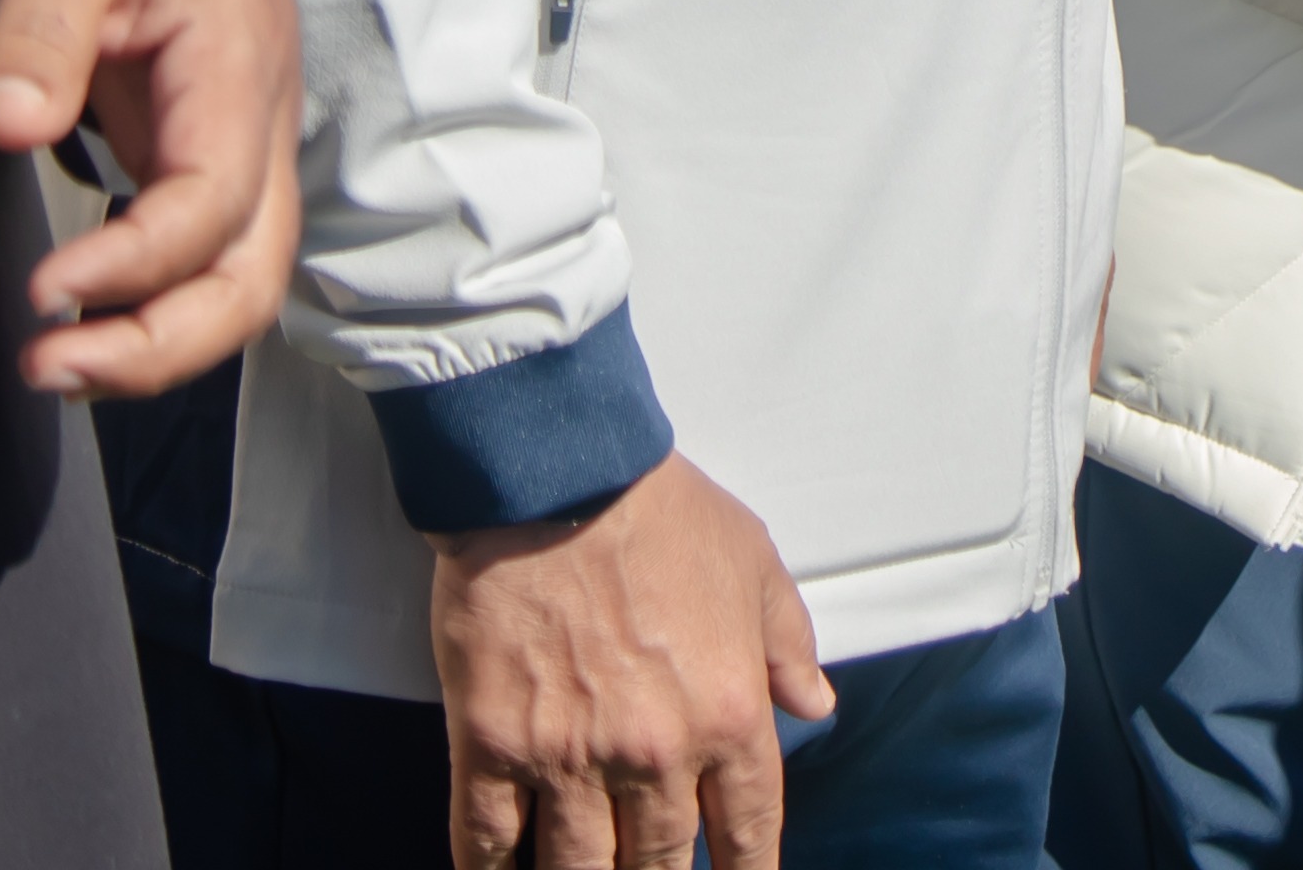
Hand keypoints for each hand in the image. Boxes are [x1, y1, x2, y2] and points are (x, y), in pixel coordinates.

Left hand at [0, 0, 297, 399]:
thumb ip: (37, 26)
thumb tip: (8, 125)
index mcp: (236, 66)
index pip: (212, 205)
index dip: (134, 266)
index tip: (43, 290)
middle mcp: (258, 122)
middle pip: (250, 279)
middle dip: (159, 347)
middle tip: (47, 369)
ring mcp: (240, 144)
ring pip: (238, 284)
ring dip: (158, 345)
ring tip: (56, 366)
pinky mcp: (205, 154)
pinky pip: (204, 260)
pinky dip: (154, 310)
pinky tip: (81, 321)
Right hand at [431, 447, 829, 869]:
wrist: (553, 472)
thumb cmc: (656, 507)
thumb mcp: (755, 564)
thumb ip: (789, 644)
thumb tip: (816, 706)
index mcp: (728, 715)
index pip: (749, 830)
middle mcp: (655, 754)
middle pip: (662, 865)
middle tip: (652, 869)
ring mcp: (569, 758)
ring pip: (580, 869)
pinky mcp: (492, 745)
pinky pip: (487, 839)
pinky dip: (490, 869)